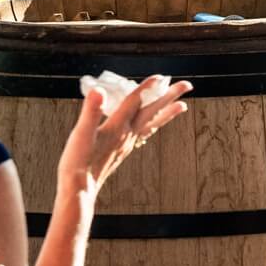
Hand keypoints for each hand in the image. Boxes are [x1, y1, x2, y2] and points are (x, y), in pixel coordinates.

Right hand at [55, 74, 191, 201]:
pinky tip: (154, 125)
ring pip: (152, 123)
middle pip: (152, 110)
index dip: (146, 87)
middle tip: (187, 85)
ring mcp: (128, 143)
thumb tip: (98, 92)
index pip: (135, 101)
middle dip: (169, 96)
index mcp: (117, 127)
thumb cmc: (78, 163)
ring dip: (167, 112)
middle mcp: (127, 134)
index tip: (160, 76)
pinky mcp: (124, 150)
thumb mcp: (80, 134)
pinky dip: (153, 125)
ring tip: (182, 105)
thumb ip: (91, 112)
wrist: (81, 189)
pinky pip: (145, 133)